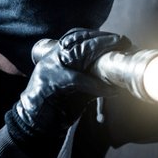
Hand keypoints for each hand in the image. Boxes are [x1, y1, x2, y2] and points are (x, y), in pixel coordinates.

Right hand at [10, 29, 130, 140]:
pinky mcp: (53, 84)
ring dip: (102, 51)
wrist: (33, 123)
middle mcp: (52, 58)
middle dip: (104, 39)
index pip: (76, 36)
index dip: (97, 35)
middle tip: (124, 42)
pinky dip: (97, 85)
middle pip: (80, 40)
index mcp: (54, 55)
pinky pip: (80, 80)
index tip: (117, 37)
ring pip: (79, 53)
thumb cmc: (55, 105)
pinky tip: (112, 90)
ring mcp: (51, 69)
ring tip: (121, 53)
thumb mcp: (73, 85)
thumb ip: (88, 76)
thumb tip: (114, 74)